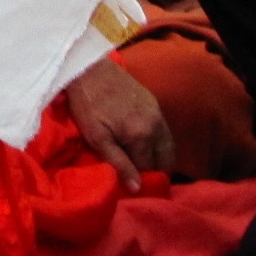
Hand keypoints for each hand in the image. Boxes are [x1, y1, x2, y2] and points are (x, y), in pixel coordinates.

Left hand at [65, 57, 173, 191]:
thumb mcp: (96, 137)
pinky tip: (142, 143)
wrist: (88, 68)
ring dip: (159, 158)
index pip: (149, 170)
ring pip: (167, 146)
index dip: (139, 179)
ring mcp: (158, 112)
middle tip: (138, 176)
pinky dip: (157, 142)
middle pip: (165, 160)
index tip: (130, 184)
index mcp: (142, 135)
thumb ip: (118, 163)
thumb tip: (137, 188)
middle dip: (154, 171)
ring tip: (141, 163)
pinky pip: (163, 131)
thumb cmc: (87, 104)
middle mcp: (156, 125)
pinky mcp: (155, 103)